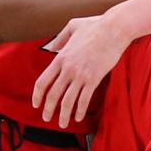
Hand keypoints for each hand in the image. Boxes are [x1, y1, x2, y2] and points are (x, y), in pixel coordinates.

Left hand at [32, 13, 130, 128]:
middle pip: (53, 94)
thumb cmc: (94, 26)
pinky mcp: (94, 78)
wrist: (114, 29)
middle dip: (48, 109)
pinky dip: (80, 110)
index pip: (43, 81)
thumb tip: (52, 47)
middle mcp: (68, 68)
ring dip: (63, 115)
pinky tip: (78, 117)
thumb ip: (60, 38)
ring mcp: (81, 75)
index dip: (37, 96)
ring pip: (68, 100)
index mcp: (60, 58)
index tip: (36, 104)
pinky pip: (84, 99)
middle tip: (46, 118)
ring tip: (62, 124)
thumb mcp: (72, 27)